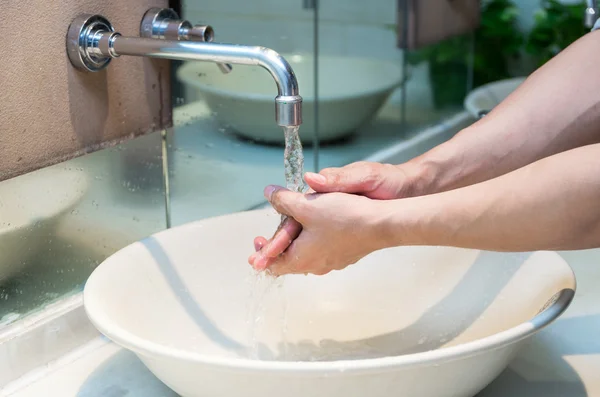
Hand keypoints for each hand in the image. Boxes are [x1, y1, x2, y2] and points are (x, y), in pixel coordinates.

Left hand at [248, 185, 386, 275]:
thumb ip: (283, 200)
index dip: (261, 254)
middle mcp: (316, 266)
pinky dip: (312, 240)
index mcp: (301, 259)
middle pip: (289, 260)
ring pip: (306, 254)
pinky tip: (317, 225)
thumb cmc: (343, 217)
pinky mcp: (345, 254)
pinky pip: (322, 249)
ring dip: (296, 242)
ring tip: (292, 226)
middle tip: (270, 234)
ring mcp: (332, 262)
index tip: (257, 242)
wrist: (381, 224)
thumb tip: (268, 193)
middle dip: (277, 246)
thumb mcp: (307, 205)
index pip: (273, 265)